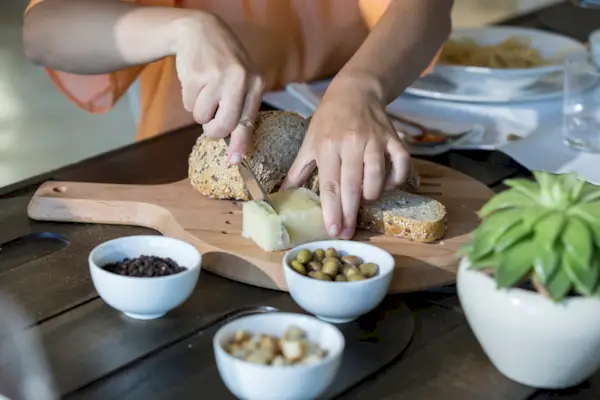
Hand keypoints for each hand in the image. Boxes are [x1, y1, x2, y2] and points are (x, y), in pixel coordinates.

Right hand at [174, 14, 263, 164]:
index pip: (248, 120)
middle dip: (213, 130)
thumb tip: (234, 147)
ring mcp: (216, 76)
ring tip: (204, 91)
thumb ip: (241, 108)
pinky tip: (195, 81)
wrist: (201, 31)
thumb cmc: (224, 63)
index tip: (235, 161)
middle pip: (223, 125)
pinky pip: (188, 104)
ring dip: (199, 111)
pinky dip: (189, 99)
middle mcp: (239, 80)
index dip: (241, 143)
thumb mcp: (242, 80)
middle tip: (209, 124)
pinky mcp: (195, 75)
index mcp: (255, 83)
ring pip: (201, 117)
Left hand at [282, 79, 410, 238]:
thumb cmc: (328, 120)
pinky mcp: (393, 138)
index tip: (333, 230)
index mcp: (328, 146)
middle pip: (352, 185)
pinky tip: (386, 186)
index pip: (330, 185)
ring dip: (371, 195)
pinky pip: (400, 164)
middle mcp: (352, 144)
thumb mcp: (310, 141)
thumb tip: (282, 194)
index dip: (332, 210)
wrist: (355, 91)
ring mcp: (375, 141)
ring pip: (376, 177)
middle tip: (347, 233)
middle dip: (349, 213)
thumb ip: (299, 170)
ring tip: (363, 202)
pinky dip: (395, 179)